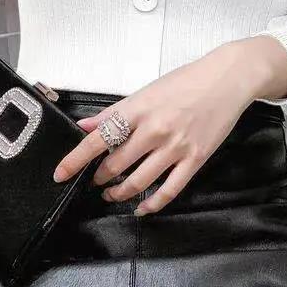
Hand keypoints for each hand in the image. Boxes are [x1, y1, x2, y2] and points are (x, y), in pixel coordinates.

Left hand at [52, 40, 280, 215]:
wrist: (227, 79)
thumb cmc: (187, 81)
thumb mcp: (146, 91)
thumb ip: (114, 112)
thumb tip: (86, 126)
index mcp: (138, 109)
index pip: (97, 139)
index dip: (75, 160)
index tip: (60, 173)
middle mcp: (154, 129)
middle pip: (115, 164)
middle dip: (99, 177)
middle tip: (93, 181)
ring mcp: (175, 146)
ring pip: (139, 181)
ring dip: (120, 193)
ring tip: (112, 194)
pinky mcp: (195, 159)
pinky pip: (169, 190)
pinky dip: (152, 203)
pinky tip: (142, 207)